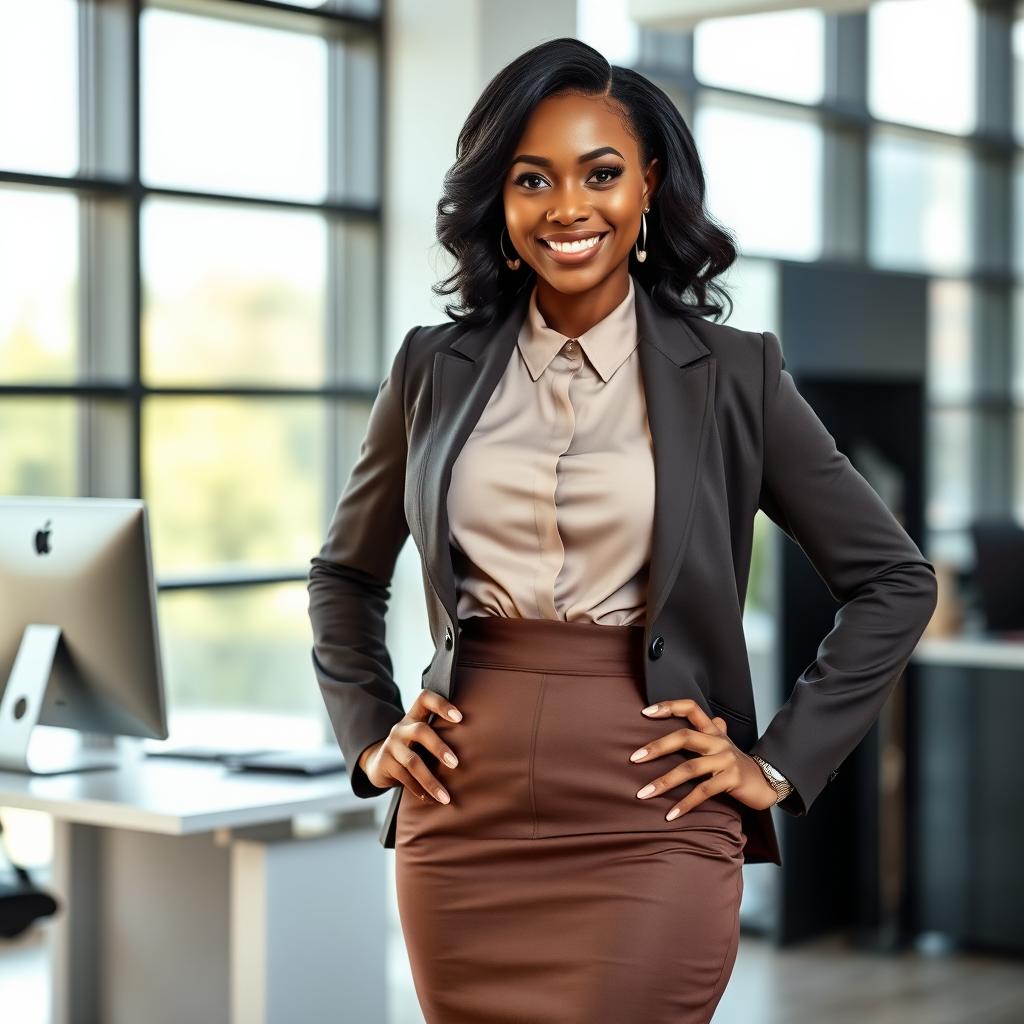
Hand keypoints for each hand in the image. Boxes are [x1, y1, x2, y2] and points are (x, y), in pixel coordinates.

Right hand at [358, 690, 462, 803]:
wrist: (379, 764)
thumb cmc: (414, 748)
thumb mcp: (423, 737)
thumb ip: (440, 735)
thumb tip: (478, 748)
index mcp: (414, 716)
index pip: (425, 698)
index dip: (441, 704)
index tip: (459, 717)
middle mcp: (402, 728)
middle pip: (420, 731)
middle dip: (439, 747)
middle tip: (455, 764)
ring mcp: (392, 745)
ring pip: (412, 761)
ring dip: (430, 781)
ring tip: (446, 797)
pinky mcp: (385, 763)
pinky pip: (404, 777)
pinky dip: (419, 790)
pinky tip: (431, 799)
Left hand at [631, 699, 779, 818]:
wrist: (766, 782)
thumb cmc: (736, 762)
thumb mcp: (721, 743)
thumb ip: (706, 728)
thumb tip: (687, 711)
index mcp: (713, 730)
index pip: (691, 708)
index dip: (669, 706)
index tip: (645, 712)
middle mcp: (718, 741)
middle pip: (684, 736)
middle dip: (657, 747)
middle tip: (634, 758)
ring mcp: (726, 760)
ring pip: (689, 768)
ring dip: (663, 782)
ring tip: (643, 793)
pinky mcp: (731, 780)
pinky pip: (703, 792)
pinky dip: (685, 804)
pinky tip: (670, 815)